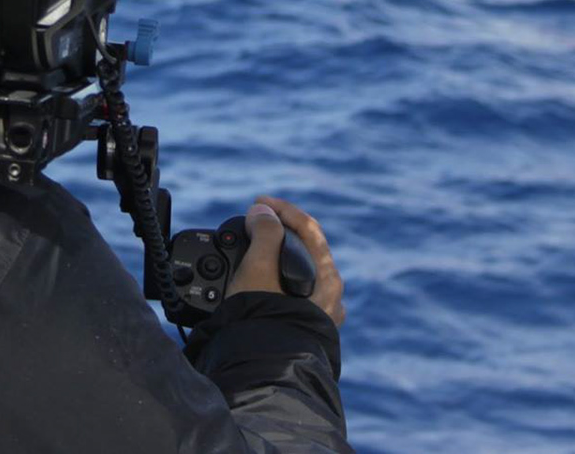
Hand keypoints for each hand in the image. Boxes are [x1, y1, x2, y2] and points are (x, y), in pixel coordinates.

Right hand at [228, 197, 345, 326]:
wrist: (262, 373)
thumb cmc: (264, 319)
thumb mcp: (259, 267)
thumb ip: (263, 231)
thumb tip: (261, 212)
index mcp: (327, 276)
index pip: (308, 228)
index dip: (281, 209)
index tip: (257, 201)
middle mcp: (329, 296)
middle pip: (303, 249)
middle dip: (275, 232)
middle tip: (249, 225)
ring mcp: (317, 315)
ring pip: (295, 272)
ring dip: (270, 256)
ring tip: (245, 252)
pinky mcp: (301, 329)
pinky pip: (287, 293)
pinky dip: (269, 280)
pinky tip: (251, 283)